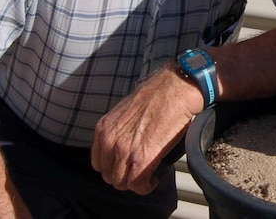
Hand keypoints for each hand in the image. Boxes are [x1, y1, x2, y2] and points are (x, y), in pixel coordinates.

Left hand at [91, 65, 199, 194]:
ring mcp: (124, 150)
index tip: (127, 167)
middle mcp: (109, 140)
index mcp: (104, 128)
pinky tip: (153, 180)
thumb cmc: (158, 96)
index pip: (99, 163)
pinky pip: (138, 185)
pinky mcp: (142, 158)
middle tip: (140, 173)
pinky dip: (145, 187)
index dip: (114, 168)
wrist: (176, 89)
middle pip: (109, 176)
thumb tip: (126, 144)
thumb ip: (119, 130)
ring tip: (148, 176)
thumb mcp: (126, 112)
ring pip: (122, 183)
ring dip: (136, 183)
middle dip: (125, 177)